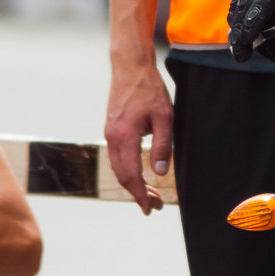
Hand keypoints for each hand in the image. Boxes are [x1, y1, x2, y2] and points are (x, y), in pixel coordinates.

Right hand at [103, 57, 173, 213]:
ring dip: (132, 184)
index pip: (131, 175)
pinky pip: (117, 157)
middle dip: (137, 193)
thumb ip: (162, 145)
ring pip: (118, 168)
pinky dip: (127, 171)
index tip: (149, 208)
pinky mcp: (111, 130)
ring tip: (150, 193)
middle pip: (122, 176)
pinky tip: (139, 175)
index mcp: (125, 136)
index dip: (140, 194)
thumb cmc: (149, 89)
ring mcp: (109, 134)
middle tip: (154, 206)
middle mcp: (112, 137)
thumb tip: (160, 172)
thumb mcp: (164, 116)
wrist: (130, 67)